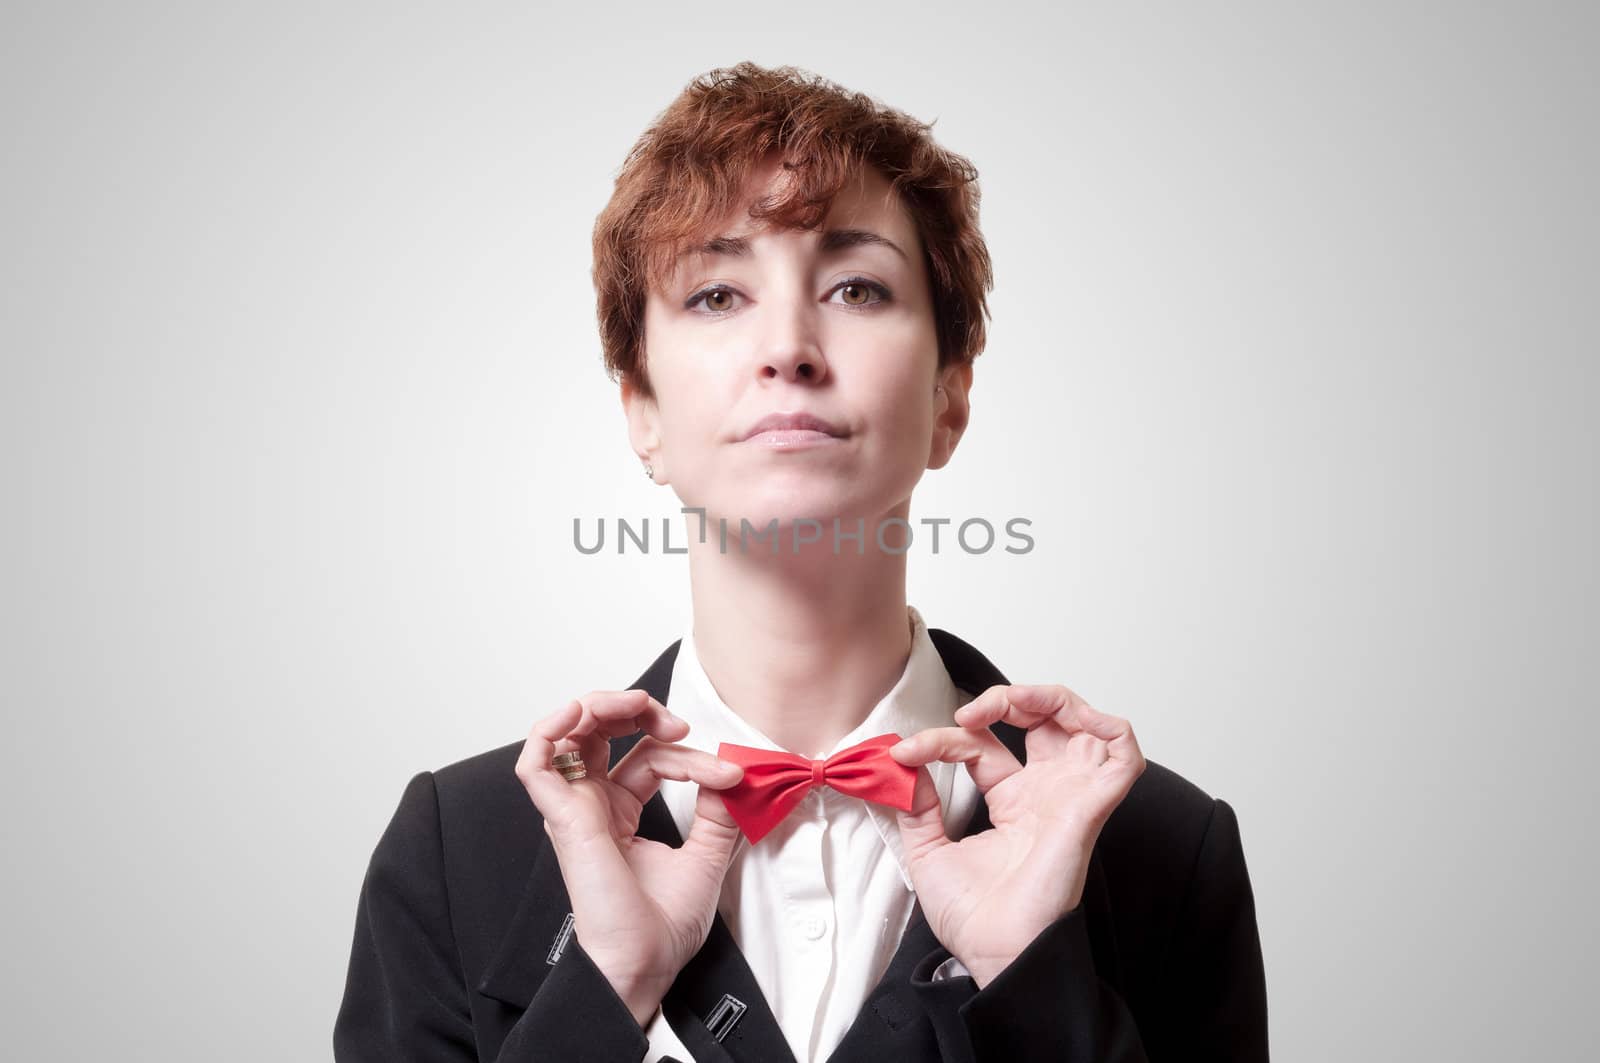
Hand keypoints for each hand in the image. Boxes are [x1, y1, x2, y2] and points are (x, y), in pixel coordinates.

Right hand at [515, 690, 745, 1026]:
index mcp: (621, 812)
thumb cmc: (663, 927)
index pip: (652, 757)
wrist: (644, 962)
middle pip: (601, 731)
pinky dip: (551, 729)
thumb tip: (733, 773)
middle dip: (637, 709)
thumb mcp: (707, 856)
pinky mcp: (562, 817)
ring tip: (637, 703)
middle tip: (676, 722)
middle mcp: (594, 805)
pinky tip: (580, 712)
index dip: (692, 757)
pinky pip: (536, 762)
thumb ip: (718, 812)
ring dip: (600, 704)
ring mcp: (574, 808)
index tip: (730, 774)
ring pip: (568, 733)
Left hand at [888, 683, 1145, 986]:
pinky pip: (1124, 755)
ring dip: (1051, 697)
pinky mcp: (1091, 808)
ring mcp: (1071, 798)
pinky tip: (1071, 718)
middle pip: (1045, 720)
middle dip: (1009, 698)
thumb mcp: (927, 850)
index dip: (944, 739)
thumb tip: (902, 766)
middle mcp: (1046, 795)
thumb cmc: (973, 917)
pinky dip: (1108, 725)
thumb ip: (917, 806)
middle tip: (969, 711)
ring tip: (1010, 701)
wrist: (993, 952)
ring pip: (1085, 724)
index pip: (982, 746)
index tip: (906, 753)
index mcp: (1012, 803)